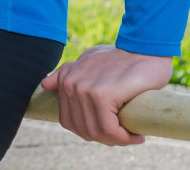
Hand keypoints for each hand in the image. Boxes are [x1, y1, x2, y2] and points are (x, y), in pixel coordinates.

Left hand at [39, 44, 172, 145]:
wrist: (145, 49)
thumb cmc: (121, 57)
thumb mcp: (89, 60)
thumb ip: (68, 72)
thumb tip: (45, 84)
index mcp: (65, 79)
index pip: (69, 121)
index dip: (90, 131)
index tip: (110, 132)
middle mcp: (71, 84)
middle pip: (83, 129)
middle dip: (105, 139)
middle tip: (124, 136)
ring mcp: (84, 90)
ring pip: (96, 132)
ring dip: (116, 141)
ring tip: (131, 136)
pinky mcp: (102, 95)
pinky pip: (108, 129)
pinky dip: (123, 138)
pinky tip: (136, 136)